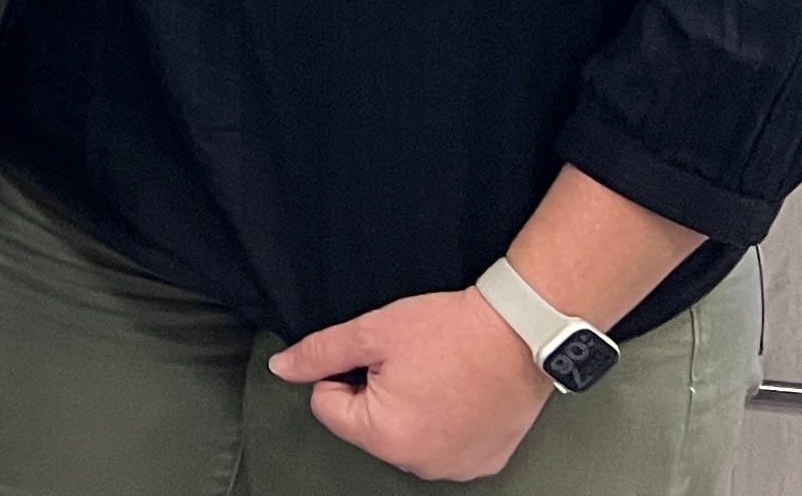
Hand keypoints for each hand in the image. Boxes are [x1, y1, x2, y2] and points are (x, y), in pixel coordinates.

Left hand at [269, 288, 553, 480]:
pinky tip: (456, 391)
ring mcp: (455, 468)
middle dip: (375, 390)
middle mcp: (420, 464)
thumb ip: (319, 353)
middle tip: (407, 361)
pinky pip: (441, 443)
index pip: (328, 407)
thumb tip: (283, 368)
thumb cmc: (450, 332)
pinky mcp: (483, 462)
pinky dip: (442, 419)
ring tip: (434, 373)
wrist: (518, 335)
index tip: (374, 357)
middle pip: (365, 424)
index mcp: (386, 437)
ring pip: (403, 434)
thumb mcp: (370, 332)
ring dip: (407, 406)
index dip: (342, 373)